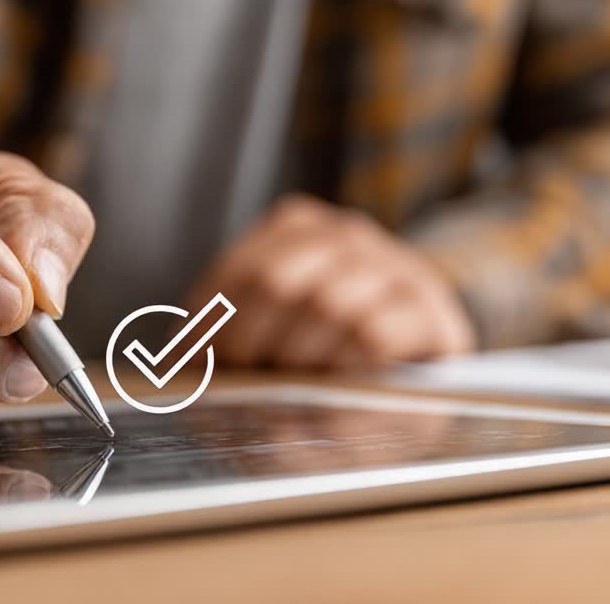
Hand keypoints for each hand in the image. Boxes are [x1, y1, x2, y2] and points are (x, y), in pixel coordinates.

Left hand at [187, 195, 473, 371]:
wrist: (422, 355)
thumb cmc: (326, 347)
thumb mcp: (270, 327)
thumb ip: (225, 334)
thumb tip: (177, 370)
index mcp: (296, 227)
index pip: (239, 270)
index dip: (211, 326)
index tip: (199, 366)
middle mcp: (347, 234)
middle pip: (276, 280)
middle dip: (252, 343)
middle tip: (251, 378)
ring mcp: (394, 266)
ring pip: (328, 305)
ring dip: (303, 358)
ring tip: (302, 382)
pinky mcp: (431, 311)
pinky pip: (375, 334)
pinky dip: (347, 368)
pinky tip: (344, 381)